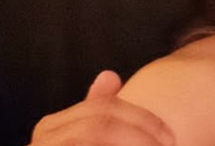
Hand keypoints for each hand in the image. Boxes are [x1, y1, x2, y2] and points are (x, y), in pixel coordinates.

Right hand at [29, 71, 174, 145]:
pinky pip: (85, 144)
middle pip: (101, 124)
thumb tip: (110, 75)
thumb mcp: (86, 139)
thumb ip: (98, 115)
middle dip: (141, 134)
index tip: (171, 138)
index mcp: (52, 127)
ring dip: (134, 143)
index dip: (144, 119)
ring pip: (95, 133)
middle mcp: (42, 139)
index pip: (105, 107)